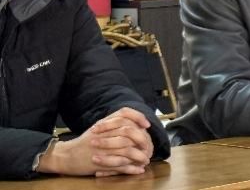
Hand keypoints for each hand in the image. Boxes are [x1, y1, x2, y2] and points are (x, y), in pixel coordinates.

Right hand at [37, 107, 153, 176]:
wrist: (66, 155)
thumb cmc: (85, 142)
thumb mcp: (99, 127)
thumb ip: (115, 123)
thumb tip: (137, 124)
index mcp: (105, 123)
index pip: (124, 113)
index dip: (138, 117)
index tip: (147, 125)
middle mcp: (104, 133)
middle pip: (129, 132)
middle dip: (142, 139)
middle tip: (148, 146)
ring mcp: (102, 148)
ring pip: (127, 150)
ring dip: (139, 156)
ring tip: (146, 159)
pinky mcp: (100, 162)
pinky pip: (120, 165)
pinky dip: (132, 168)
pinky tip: (139, 169)